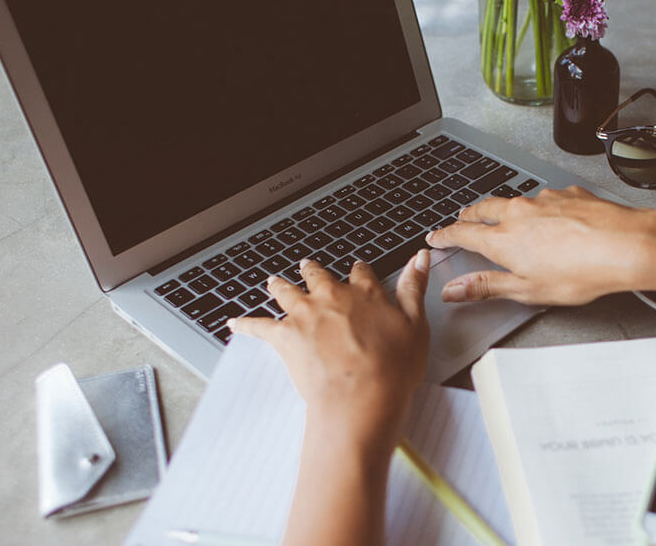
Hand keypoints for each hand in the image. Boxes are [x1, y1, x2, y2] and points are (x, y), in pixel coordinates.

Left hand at [229, 251, 430, 446]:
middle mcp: (332, 297)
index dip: (359, 271)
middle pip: (318, 276)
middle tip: (308, 267)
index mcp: (365, 293)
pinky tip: (235, 323)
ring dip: (279, 286)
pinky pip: (259, 326)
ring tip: (273, 282)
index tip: (357, 269)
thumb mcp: (416, 325)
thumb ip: (414, 289)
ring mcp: (306, 315)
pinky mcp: (284, 337)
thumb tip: (420, 258)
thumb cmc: (392, 368)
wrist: (361, 396)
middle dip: (313, 271)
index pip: (361, 273)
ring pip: (287, 292)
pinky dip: (246, 324)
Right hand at [425, 186, 655, 304]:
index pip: (462, 233)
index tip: (436, 237)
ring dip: (505, 209)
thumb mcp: (527, 290)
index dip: (445, 235)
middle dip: (469, 214)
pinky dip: (540, 208)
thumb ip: (487, 287)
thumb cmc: (580, 271)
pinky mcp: (568, 194)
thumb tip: (455, 290)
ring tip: (506, 219)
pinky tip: (553, 219)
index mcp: (503, 239)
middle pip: (483, 208)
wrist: (624, 245)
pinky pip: (546, 198)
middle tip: (462, 219)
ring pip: (515, 201)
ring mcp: (544, 200)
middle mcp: (519, 213)